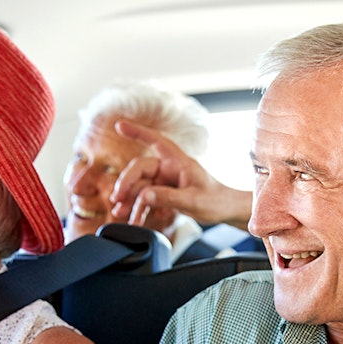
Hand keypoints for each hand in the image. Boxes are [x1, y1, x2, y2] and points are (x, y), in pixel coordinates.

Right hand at [109, 120, 252, 228]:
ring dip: (129, 200)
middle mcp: (168, 169)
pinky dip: (138, 209)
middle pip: (139, 170)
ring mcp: (165, 181)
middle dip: (126, 184)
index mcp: (178, 162)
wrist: (225, 211)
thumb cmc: (216, 200)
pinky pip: (146, 199)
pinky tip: (132, 219)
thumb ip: (168, 197)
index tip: (119, 124)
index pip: (155, 141)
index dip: (137, 132)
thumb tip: (144, 196)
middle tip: (117, 199)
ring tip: (120, 213)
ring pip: (139, 187)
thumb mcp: (193, 200)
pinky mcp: (164, 194)